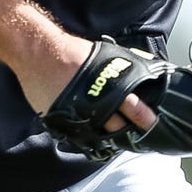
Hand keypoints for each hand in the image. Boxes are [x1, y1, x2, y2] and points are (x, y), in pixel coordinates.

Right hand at [18, 33, 153, 132]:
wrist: (39, 54)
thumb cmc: (72, 51)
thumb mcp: (107, 55)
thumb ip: (124, 68)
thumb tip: (144, 73)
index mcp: (110, 88)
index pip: (135, 109)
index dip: (145, 120)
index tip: (153, 126)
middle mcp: (97, 105)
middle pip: (119, 128)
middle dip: (129, 134)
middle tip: (137, 138)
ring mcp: (79, 117)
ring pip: (100, 136)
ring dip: (109, 138)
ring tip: (117, 139)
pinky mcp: (62, 123)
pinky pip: (79, 137)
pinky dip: (88, 138)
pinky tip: (93, 137)